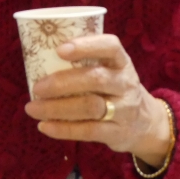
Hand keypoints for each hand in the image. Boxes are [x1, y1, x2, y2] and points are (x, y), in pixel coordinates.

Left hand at [24, 35, 172, 167]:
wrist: (146, 122)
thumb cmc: (114, 88)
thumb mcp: (110, 69)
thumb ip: (85, 63)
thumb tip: (39, 58)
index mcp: (121, 61)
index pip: (110, 46)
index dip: (85, 46)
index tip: (59, 50)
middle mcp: (125, 83)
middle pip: (96, 79)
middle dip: (62, 83)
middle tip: (37, 87)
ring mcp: (124, 109)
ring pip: (89, 107)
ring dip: (56, 108)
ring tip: (33, 108)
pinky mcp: (117, 132)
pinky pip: (89, 131)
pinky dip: (63, 129)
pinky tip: (44, 126)